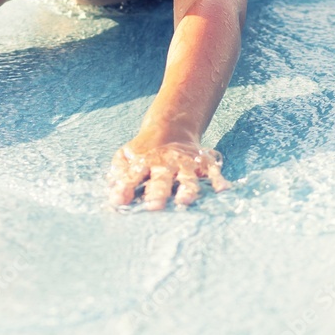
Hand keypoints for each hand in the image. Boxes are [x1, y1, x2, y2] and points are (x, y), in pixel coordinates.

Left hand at [108, 138, 229, 209]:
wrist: (171, 128)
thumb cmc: (144, 151)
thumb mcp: (126, 155)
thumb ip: (118, 172)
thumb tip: (112, 192)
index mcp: (144, 162)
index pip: (132, 176)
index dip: (125, 188)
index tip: (119, 201)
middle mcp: (165, 164)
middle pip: (161, 179)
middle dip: (157, 193)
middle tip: (153, 207)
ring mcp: (185, 163)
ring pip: (187, 178)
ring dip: (187, 189)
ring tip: (185, 200)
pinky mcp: (203, 163)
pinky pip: (213, 171)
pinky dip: (218, 180)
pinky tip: (223, 190)